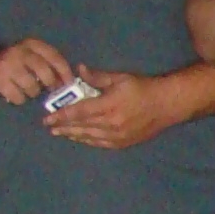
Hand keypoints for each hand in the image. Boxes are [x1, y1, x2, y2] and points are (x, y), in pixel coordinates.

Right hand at [0, 38, 77, 106]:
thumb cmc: (15, 65)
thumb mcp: (32, 58)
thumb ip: (49, 65)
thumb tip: (69, 83)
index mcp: (32, 44)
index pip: (55, 58)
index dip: (65, 73)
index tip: (69, 84)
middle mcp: (20, 51)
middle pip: (45, 72)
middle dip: (50, 85)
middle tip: (47, 89)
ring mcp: (7, 64)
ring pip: (32, 87)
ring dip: (32, 93)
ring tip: (26, 89)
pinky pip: (18, 97)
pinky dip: (19, 99)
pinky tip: (14, 94)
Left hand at [44, 69, 178, 150]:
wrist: (168, 105)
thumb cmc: (144, 88)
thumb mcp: (120, 78)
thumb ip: (97, 77)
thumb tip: (78, 69)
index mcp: (109, 106)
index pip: (78, 112)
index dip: (61, 115)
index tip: (47, 117)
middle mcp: (111, 124)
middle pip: (80, 126)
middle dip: (62, 126)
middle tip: (48, 126)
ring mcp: (118, 136)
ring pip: (88, 137)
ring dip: (72, 135)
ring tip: (59, 133)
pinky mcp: (124, 143)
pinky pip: (100, 144)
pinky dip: (87, 141)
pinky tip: (79, 138)